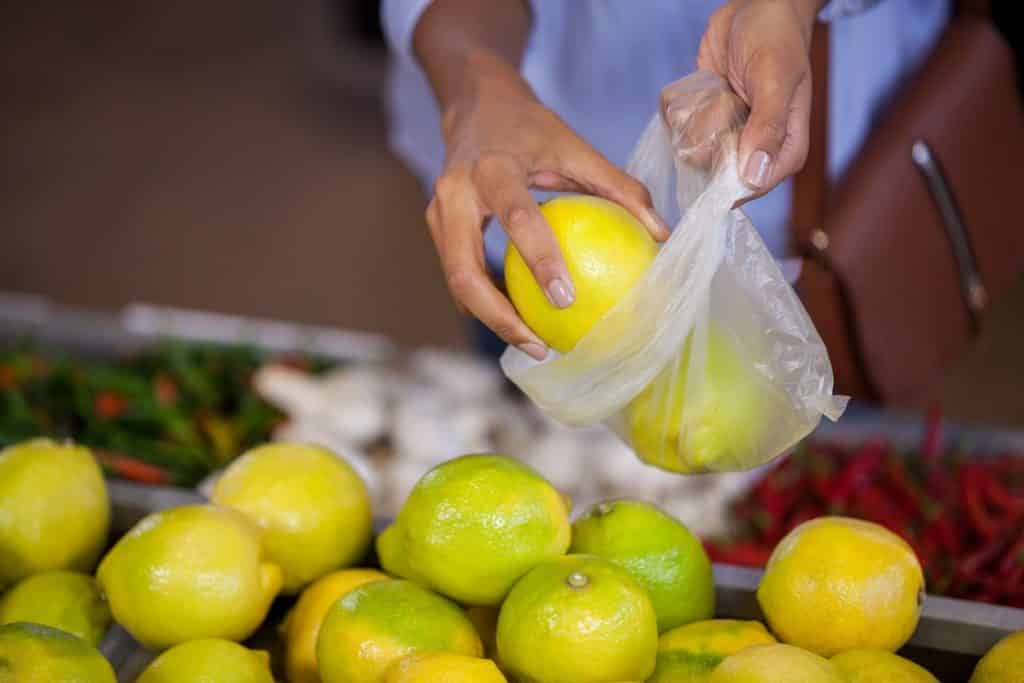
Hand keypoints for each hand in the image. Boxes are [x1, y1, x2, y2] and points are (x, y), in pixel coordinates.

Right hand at [426, 52, 668, 358]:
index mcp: (492, 169)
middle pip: (464, 271)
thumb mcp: (575, 146)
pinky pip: (459, 273)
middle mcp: (454, 194)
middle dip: (499, 317)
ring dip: (492, 318)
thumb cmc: (531, 127)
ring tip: (533, 344)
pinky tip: (519, 321)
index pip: (517, 220)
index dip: (540, 262)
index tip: (567, 301)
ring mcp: (436, 213)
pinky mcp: (436, 227)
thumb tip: (661, 234)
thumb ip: (618, 187)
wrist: (474, 103)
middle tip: (540, 347)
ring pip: (456, 281)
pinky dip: (486, 300)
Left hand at [685, 0, 824, 195]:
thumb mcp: (774, 79)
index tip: (719, 147)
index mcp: (784, 147)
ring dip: (698, 122)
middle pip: (719, 175)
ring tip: (719, 89)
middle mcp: (755, 148)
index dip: (731, 180)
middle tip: (727, 101)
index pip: (755, 186)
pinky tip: (705, 87)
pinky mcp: (707, 122)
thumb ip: (767, 127)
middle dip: (712, 140)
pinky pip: (684, 132)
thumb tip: (755, 176)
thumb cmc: (775, 39)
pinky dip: (685, 111)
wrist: (755, 8)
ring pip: (697, 154)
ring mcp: (729, 136)